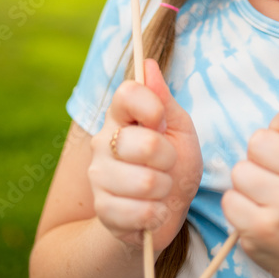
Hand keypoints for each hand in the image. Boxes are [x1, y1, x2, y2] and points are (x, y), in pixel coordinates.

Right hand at [88, 60, 202, 249]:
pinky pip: (141, 212)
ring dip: (165, 190)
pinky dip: (156, 214)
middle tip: (167, 164)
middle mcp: (103, 142)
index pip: (127, 93)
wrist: (161, 213)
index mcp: (121, 116)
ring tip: (160, 189)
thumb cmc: (174, 167)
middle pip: (146, 143)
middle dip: (170, 158)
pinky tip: (153, 211)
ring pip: (146, 181)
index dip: (153, 108)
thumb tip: (148, 63)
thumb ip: (164, 100)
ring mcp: (99, 176)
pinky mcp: (102, 209)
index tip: (162, 122)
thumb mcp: (179, 130)